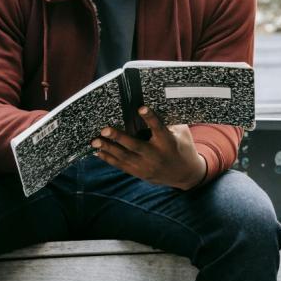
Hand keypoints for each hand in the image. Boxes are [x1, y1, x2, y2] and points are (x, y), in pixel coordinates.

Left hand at [91, 106, 206, 189]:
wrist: (185, 174)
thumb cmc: (183, 147)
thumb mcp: (182, 134)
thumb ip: (170, 123)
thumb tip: (155, 106)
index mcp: (168, 143)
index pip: (158, 128)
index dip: (150, 118)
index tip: (141, 108)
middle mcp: (156, 155)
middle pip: (135, 146)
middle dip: (119, 137)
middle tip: (104, 130)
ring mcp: (147, 166)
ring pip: (125, 157)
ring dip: (109, 148)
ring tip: (95, 141)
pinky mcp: (140, 173)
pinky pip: (122, 166)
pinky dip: (109, 159)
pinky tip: (98, 152)